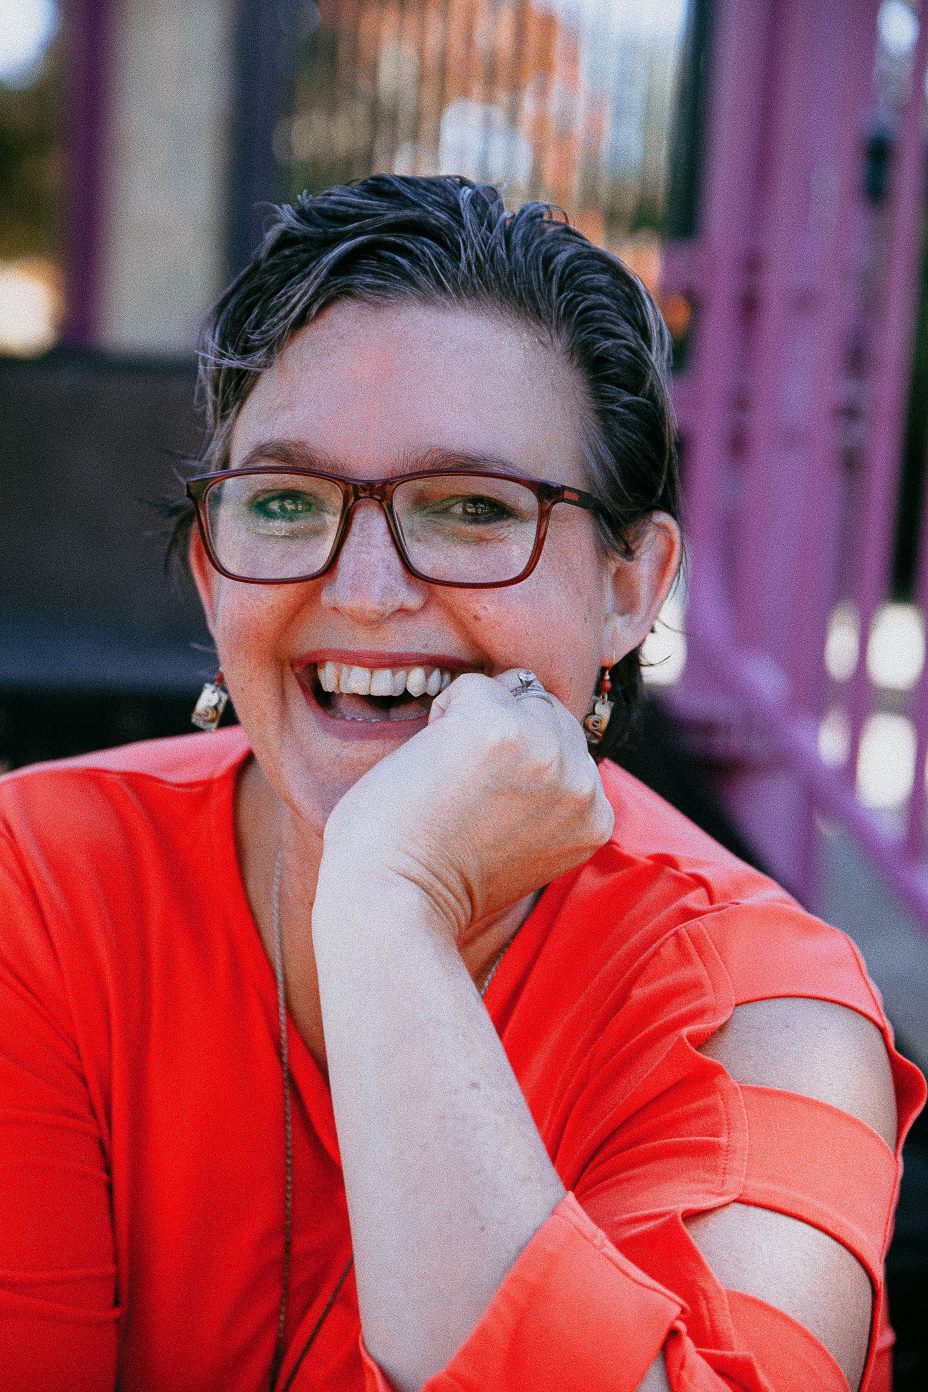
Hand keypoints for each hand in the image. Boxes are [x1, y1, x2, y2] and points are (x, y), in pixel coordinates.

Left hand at [318, 670, 614, 938]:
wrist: (396, 903)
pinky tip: (429, 762)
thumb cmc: (440, 880)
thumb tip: (535, 733)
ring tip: (448, 774)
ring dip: (473, 718)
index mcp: (595, 818)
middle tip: (462, 790)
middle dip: (504, 731)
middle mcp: (582, 784)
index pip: (569, 747)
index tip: (484, 807)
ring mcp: (545, 753)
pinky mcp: (499, 728)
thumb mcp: (526, 846)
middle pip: (547, 711)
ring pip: (513, 691)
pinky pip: (472, 685)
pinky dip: (442, 712)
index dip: (519, 761)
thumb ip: (547, 799)